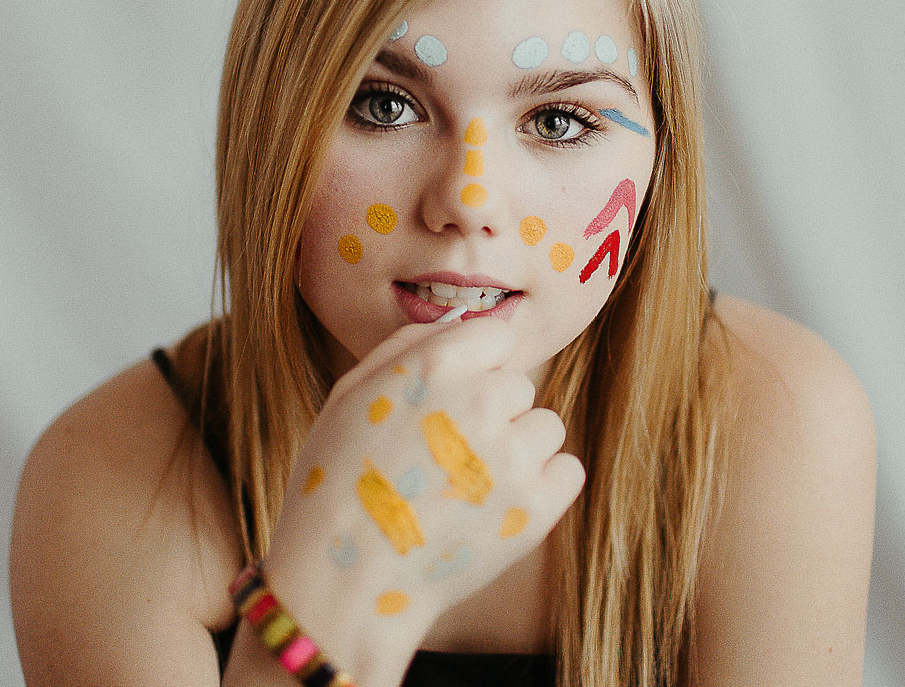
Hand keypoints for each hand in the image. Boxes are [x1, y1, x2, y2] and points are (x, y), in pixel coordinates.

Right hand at [262, 317, 584, 657]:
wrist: (342, 582)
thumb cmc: (336, 481)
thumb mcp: (350, 393)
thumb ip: (410, 344)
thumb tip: (462, 321)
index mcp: (436, 365)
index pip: (496, 337)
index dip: (474, 369)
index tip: (450, 403)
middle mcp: (482, 401)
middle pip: (519, 385)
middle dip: (491, 411)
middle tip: (447, 454)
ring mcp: (514, 456)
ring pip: (546, 426)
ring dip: (518, 448)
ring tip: (469, 486)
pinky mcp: (537, 509)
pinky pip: (568, 470)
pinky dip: (542, 487)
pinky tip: (498, 506)